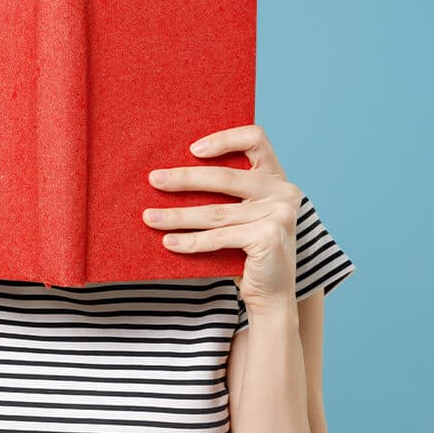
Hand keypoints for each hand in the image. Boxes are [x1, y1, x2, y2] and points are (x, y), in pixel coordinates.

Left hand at [142, 124, 302, 314]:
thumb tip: (170, 175)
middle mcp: (284, 191)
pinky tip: (169, 242)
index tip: (192, 150)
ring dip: (177, 215)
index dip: (224, 138)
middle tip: (154, 180)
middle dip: (184, 179)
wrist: (272, 294)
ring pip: (216, 212)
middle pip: (225, 177)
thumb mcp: (241, 214)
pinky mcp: (269, 237)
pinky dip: (191, 241)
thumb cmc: (247, 250)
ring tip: (149, 217)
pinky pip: (220, 237)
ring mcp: (280, 214)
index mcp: (276, 177)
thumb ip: (224, 193)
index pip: (255, 139)